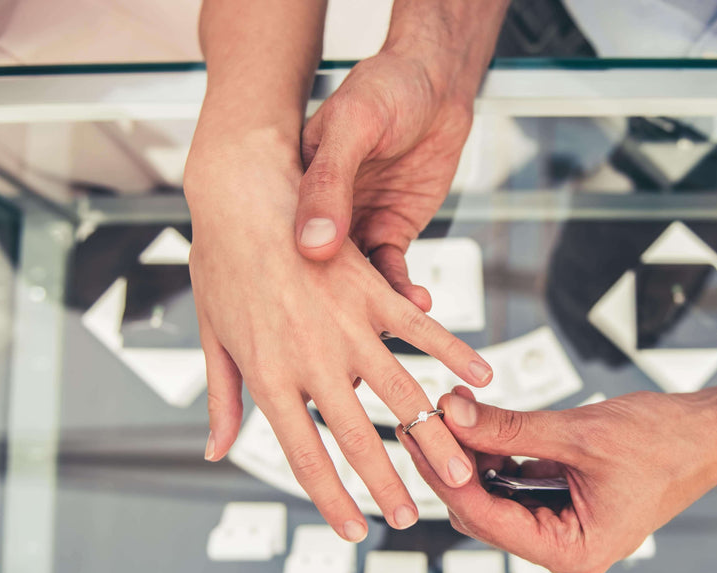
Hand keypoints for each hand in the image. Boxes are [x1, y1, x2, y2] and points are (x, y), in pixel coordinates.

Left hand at [184, 133, 492, 540]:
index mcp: (270, 376)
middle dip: (389, 485)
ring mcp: (347, 324)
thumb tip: (216, 449)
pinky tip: (481, 376)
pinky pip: (422, 329)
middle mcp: (313, 359)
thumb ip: (222, 398)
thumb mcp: (213, 336)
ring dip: (434, 437)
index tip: (353, 528)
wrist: (242, 187)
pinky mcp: (372, 290)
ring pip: (402, 393)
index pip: (305, 456)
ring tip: (460, 468)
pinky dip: (455, 353)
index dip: (331, 499)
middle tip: (413, 517)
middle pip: (360, 438)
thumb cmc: (221, 259)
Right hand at [294, 51, 473, 310]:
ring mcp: (356, 223)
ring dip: (370, 310)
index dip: (282, 282)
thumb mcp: (352, 126)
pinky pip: (390, 271)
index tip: (284, 316)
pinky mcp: (389, 230)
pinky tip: (415, 303)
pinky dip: (401, 291)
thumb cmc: (386, 89)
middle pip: (314, 273)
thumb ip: (331, 182)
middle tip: (332, 347)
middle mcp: (322, 210)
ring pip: (355, 282)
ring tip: (386, 331)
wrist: (436, 82)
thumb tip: (314, 244)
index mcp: (297, 185)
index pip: (280, 240)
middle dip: (323, 313)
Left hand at [400, 386, 716, 572]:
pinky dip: (494, 455)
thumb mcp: (577, 433)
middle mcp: (564, 549)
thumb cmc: (665, 443)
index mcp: (574, 552)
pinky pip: (512, 485)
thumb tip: (454, 414)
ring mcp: (561, 528)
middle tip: (424, 420)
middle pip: (483, 511)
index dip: (448, 476)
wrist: (706, 434)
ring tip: (450, 413)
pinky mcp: (559, 505)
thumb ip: (510, 428)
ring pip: (492, 497)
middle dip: (453, 464)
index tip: (422, 439)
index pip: (489, 519)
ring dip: (471, 456)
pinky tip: (478, 423)